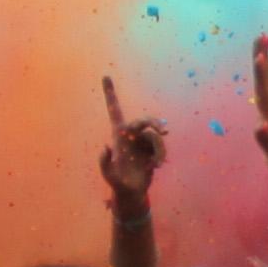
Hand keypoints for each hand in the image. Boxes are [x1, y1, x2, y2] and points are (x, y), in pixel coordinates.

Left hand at [97, 76, 167, 208]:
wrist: (133, 191)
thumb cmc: (118, 183)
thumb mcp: (109, 176)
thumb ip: (104, 162)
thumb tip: (106, 146)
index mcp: (118, 135)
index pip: (114, 111)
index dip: (110, 93)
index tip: (105, 75)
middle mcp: (130, 134)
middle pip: (144, 121)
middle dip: (154, 123)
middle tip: (163, 130)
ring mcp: (142, 141)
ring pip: (156, 137)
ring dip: (159, 149)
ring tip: (157, 164)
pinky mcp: (151, 148)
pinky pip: (161, 146)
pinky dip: (161, 155)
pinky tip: (157, 165)